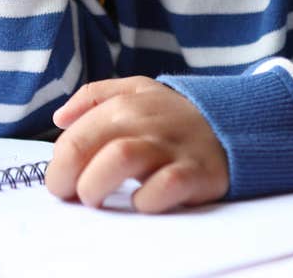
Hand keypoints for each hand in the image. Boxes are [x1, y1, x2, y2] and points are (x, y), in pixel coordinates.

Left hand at [46, 77, 228, 212]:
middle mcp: (143, 122)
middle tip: (73, 196)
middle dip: (67, 178)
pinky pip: (163, 186)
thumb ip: (94, 96)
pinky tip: (141, 202)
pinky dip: (146, 200)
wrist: (234, 123)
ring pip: (119, 159)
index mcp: (123, 105)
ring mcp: (169, 147)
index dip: (58, 168)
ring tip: (97, 199)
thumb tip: (60, 118)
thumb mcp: (136, 90)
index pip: (72, 138)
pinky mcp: (195, 172)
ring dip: (97, 185)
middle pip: (86, 147)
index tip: (62, 184)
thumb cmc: (175, 115)